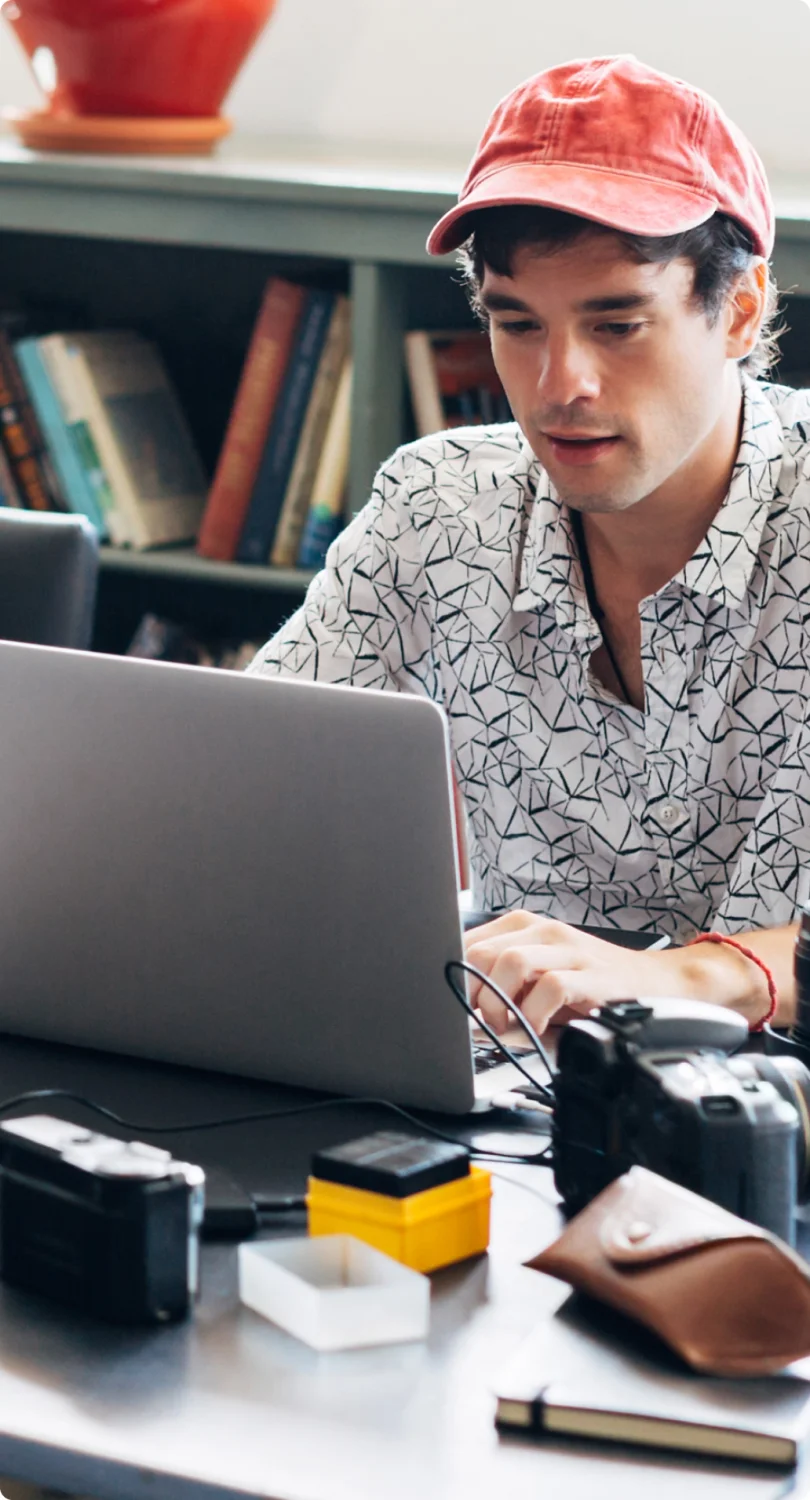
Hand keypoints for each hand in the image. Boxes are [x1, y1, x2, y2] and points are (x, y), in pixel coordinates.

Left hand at [463, 911, 768, 1033]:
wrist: (657, 983)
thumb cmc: (593, 985)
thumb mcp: (541, 980)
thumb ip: (503, 991)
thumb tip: (463, 1017)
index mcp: (523, 926)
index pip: (466, 942)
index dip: (453, 977)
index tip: (452, 1006)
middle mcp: (543, 929)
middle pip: (481, 952)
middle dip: (474, 994)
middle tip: (485, 1021)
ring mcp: (568, 947)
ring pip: (511, 963)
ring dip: (502, 1003)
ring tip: (510, 1025)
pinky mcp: (591, 972)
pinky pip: (550, 987)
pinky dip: (537, 1013)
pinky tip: (541, 1027)